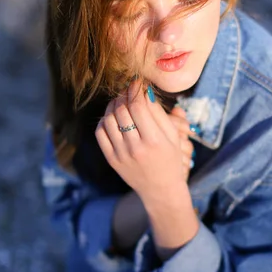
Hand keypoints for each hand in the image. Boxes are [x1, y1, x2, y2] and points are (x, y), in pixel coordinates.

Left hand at [95, 80, 190, 202]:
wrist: (160, 189)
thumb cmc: (170, 159)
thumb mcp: (172, 136)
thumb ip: (158, 113)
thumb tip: (144, 91)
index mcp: (154, 140)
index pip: (139, 106)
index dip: (136, 90)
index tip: (137, 82)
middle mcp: (136, 147)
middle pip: (122, 110)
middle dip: (124, 95)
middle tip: (128, 89)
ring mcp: (121, 154)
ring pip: (109, 119)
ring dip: (113, 105)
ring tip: (120, 101)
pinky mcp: (112, 159)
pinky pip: (100, 133)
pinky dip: (104, 120)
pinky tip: (112, 116)